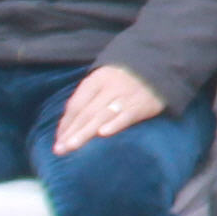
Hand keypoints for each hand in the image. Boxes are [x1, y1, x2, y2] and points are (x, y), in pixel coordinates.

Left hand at [50, 63, 166, 152]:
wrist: (158, 66)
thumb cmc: (124, 79)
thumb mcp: (104, 81)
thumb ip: (88, 99)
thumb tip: (67, 124)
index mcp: (96, 80)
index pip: (76, 104)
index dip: (66, 123)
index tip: (58, 140)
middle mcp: (109, 88)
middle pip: (86, 112)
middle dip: (71, 132)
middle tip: (60, 149)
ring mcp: (126, 95)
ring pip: (102, 116)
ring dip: (85, 132)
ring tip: (72, 146)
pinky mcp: (142, 104)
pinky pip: (126, 115)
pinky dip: (115, 124)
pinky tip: (103, 134)